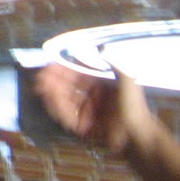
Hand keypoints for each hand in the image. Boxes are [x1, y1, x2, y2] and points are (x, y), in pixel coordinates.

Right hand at [34, 62, 152, 154]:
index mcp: (99, 85)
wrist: (138, 133)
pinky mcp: (82, 127)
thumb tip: (102, 47)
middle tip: (42, 76)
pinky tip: (51, 99)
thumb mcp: (128, 79)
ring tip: (42, 86)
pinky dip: (57, 107)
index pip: (77, 74)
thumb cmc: (134, 106)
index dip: (64, 69)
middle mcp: (90, 97)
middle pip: (67, 87)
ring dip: (52, 93)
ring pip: (64, 101)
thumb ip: (115, 63)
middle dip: (53, 81)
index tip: (52, 64)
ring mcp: (85, 112)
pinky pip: (66, 116)